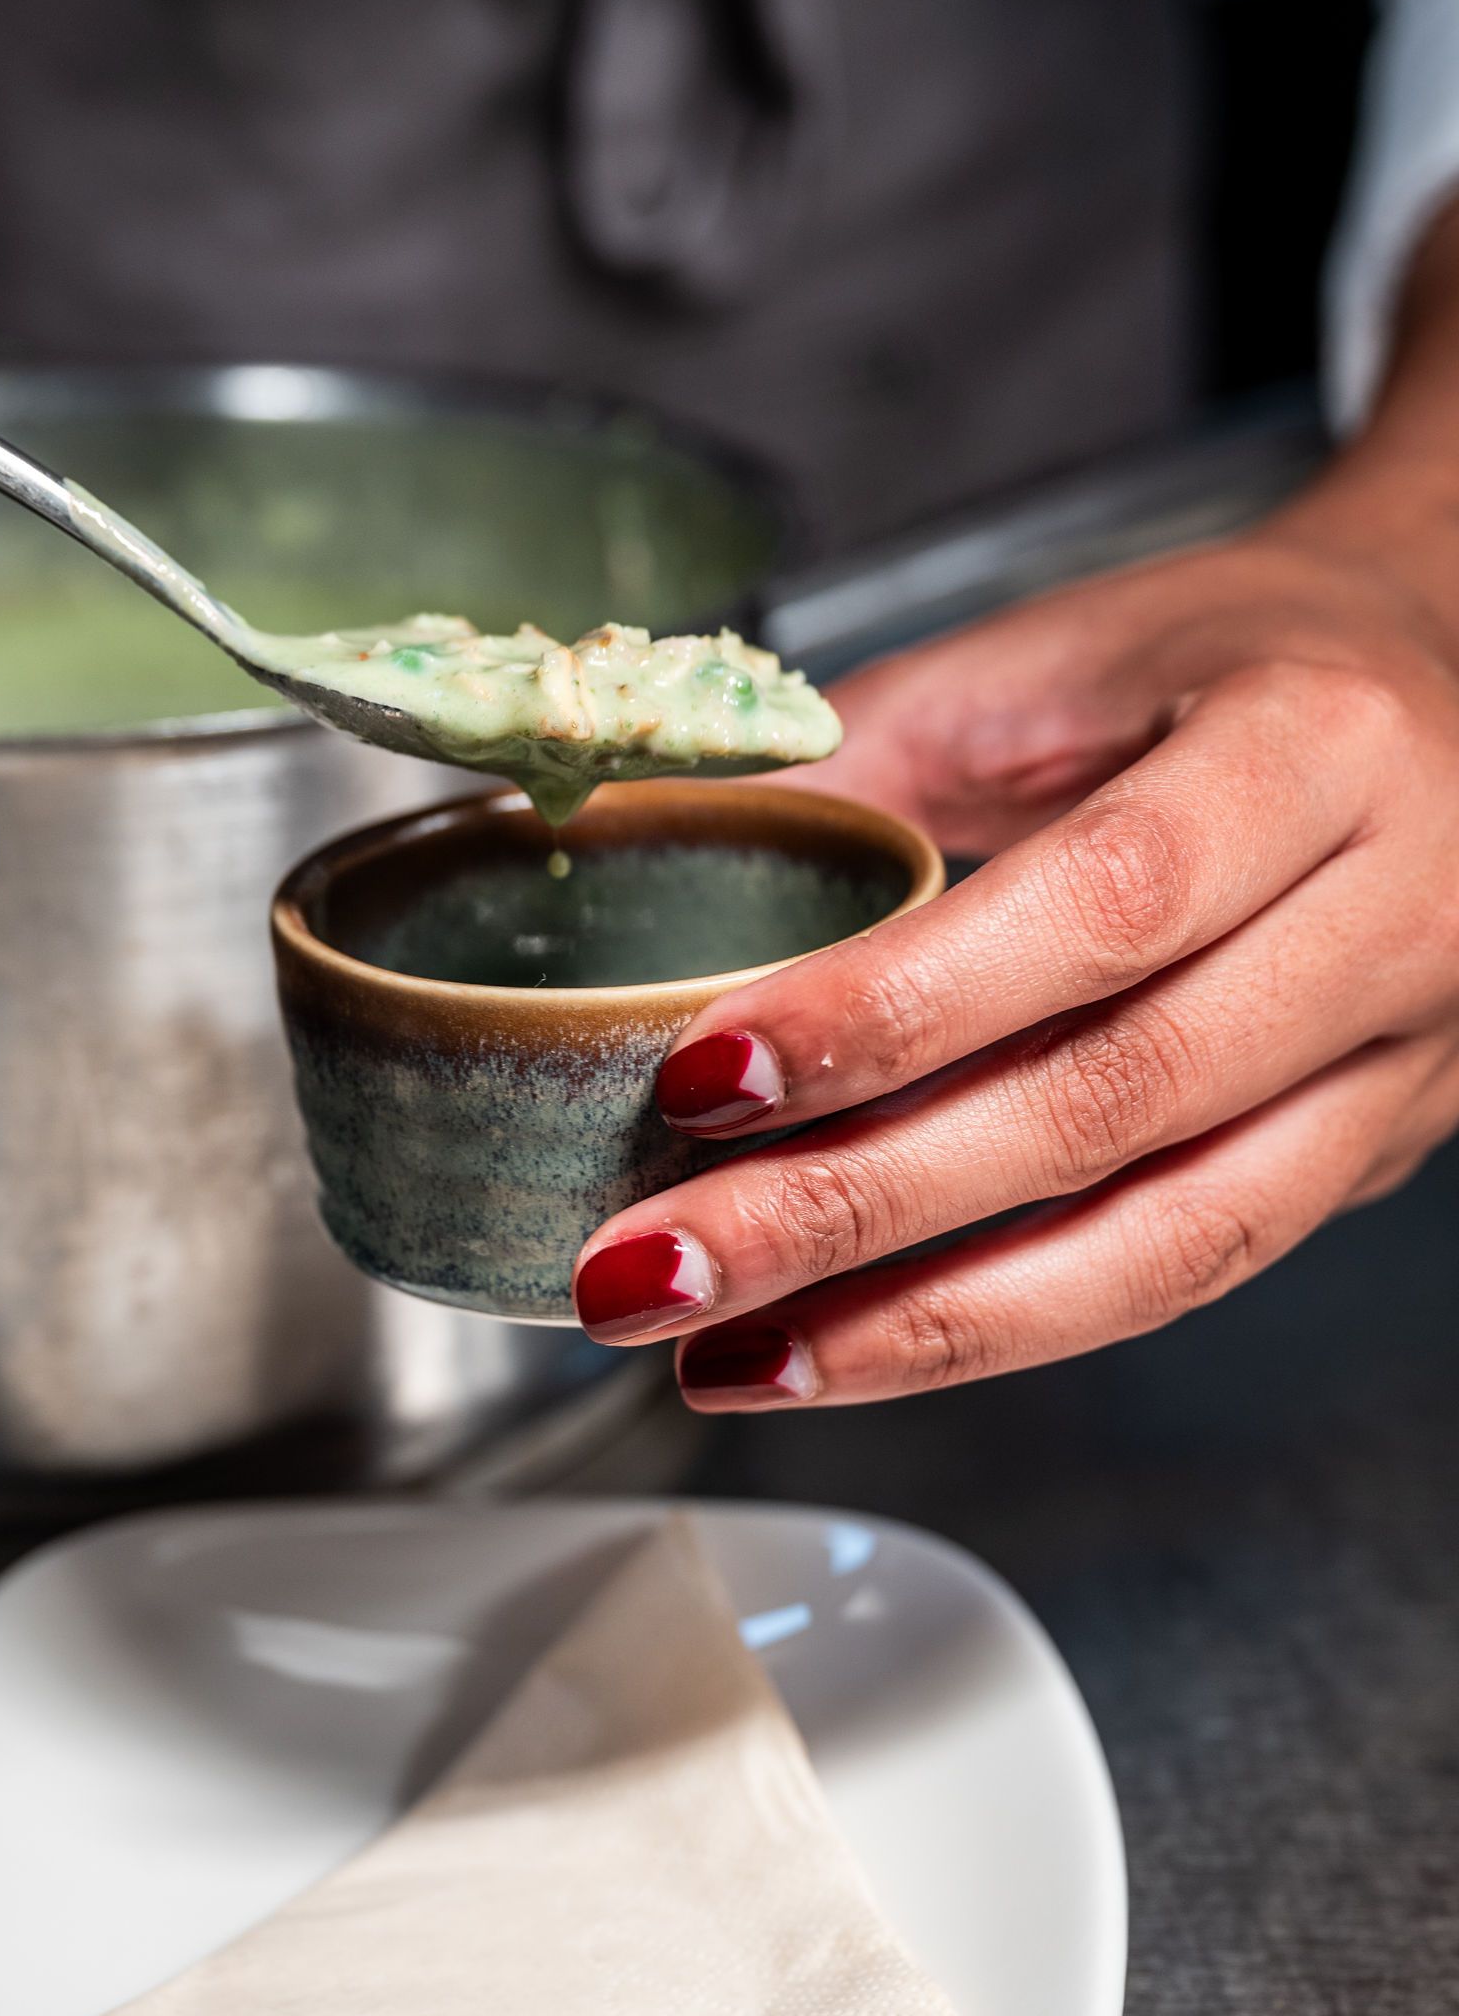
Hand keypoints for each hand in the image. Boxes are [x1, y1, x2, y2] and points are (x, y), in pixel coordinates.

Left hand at [571, 420, 1458, 1407]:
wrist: (1450, 688)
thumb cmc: (1232, 661)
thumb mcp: (1058, 656)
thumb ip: (864, 756)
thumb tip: (639, 848)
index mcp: (1313, 749)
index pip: (1097, 905)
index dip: (892, 1010)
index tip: (703, 1076)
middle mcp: (1391, 918)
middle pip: (1111, 1105)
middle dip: (854, 1209)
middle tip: (653, 1268)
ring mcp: (1398, 1061)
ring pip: (1163, 1242)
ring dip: (920, 1326)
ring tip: (730, 1359)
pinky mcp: (1369, 1159)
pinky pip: (1182, 1275)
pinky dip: (1004, 1326)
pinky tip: (848, 1351)